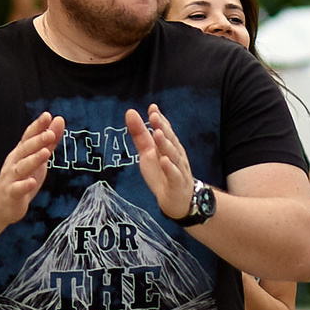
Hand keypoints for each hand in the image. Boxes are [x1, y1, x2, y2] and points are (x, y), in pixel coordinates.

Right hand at [0, 112, 64, 225]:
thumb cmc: (21, 179)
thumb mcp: (38, 159)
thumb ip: (49, 141)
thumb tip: (59, 120)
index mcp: (21, 153)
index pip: (29, 136)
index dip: (37, 126)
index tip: (47, 115)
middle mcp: (15, 162)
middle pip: (25, 149)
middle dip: (37, 141)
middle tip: (50, 133)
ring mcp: (11, 178)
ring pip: (22, 167)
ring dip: (33, 159)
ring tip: (45, 153)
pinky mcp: (11, 194)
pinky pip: (17, 189)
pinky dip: (24, 185)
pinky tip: (32, 182)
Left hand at [125, 104, 193, 220]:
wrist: (177, 200)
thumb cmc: (162, 173)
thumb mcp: (147, 152)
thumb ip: (140, 133)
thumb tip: (130, 111)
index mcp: (169, 146)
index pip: (165, 130)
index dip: (159, 120)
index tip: (152, 108)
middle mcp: (176, 155)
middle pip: (169, 140)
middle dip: (163, 128)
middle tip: (154, 117)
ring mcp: (178, 169)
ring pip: (173, 155)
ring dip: (166, 144)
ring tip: (158, 134)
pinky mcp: (177, 184)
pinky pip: (174, 175)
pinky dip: (170, 168)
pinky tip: (164, 160)